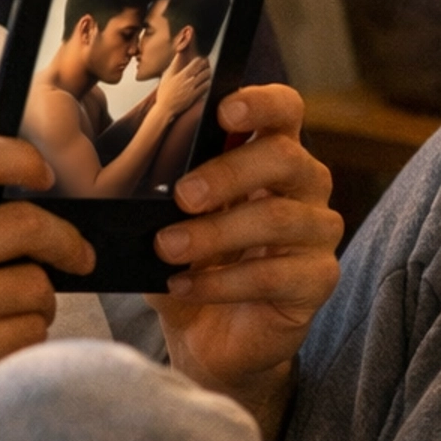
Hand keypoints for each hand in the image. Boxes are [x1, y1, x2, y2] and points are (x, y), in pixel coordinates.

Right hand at [0, 135, 93, 440]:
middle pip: (28, 224)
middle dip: (65, 241)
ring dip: (37, 301)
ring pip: (37, 286)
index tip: (44, 176)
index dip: (23, 159)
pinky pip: (32, 334)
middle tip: (77, 254)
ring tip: (5, 312)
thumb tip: (18, 192)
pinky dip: (25, 339)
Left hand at [147, 84, 342, 440]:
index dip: (261, 103)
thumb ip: (162, 193)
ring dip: (216, 233)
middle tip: (182, 196)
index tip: (223, 111)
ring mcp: (317, 233)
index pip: (284, 110)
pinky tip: (185, 287)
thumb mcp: (169, 220)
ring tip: (169, 248)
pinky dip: (223, 282)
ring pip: (279, 218)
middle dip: (228, 173)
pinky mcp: (317, 280)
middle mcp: (305, 186)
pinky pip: (275, 274)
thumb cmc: (193, 264)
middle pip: (284, 157)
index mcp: (271, 155)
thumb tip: (124, 179)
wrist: (210, 338)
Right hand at [152, 47, 212, 122]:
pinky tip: (206, 83)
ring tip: (207, 73)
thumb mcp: (167, 76)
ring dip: (208, 75)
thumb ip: (174, 65)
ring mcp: (192, 88)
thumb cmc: (164, 92)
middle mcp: (188, 80)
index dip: (200, 60)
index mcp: (182, 74)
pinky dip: (207, 84)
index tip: (201, 60)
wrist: (165, 108)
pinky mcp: (195, 96)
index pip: (196, 62)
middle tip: (207, 66)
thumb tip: (178, 55)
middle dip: (206, 66)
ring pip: (206, 78)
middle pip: (203, 69)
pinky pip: (205, 87)